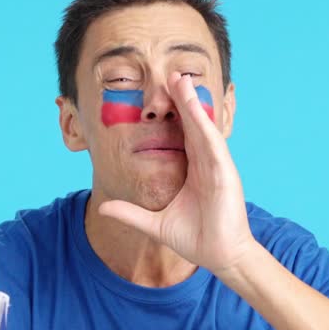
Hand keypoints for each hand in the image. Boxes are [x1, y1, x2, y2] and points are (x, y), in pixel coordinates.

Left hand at [97, 72, 258, 274]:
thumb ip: (130, 214)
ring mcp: (217, 166)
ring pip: (202, 127)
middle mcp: (206, 163)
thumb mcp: (154, 224)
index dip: (173, 113)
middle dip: (182, 98)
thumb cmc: (195, 239)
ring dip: (192, 103)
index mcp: (193, 170)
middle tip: (171, 72)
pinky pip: (212, 144)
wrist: (219, 257)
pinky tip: (195, 107)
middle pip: (192, 124)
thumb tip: (103, 208)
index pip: (181, 135)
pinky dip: (204, 124)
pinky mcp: (225, 173)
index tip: (160, 92)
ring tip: (181, 79)